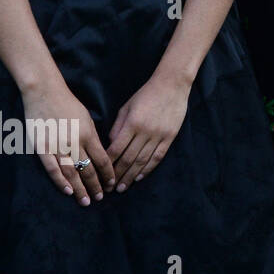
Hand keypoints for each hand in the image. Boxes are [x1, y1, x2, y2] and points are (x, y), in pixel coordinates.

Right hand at [24, 82, 115, 205]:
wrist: (44, 92)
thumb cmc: (68, 104)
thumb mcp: (87, 119)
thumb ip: (93, 137)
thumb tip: (101, 155)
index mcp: (89, 133)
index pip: (103, 159)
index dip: (108, 174)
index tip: (112, 184)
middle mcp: (75, 141)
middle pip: (89, 168)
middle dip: (96, 185)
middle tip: (100, 198)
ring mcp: (57, 145)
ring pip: (72, 172)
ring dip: (80, 188)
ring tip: (86, 201)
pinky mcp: (41, 147)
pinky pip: (52, 168)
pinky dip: (60, 181)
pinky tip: (68, 192)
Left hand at [108, 73, 190, 190]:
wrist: (172, 85)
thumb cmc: (146, 94)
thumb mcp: (127, 107)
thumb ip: (118, 127)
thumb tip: (111, 145)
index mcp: (132, 123)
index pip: (116, 149)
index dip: (107, 164)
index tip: (100, 175)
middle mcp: (145, 132)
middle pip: (129, 159)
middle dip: (118, 175)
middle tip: (110, 188)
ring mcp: (159, 135)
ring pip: (143, 161)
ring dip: (131, 176)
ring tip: (123, 187)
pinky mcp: (170, 136)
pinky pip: (158, 156)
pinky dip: (148, 169)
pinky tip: (140, 177)